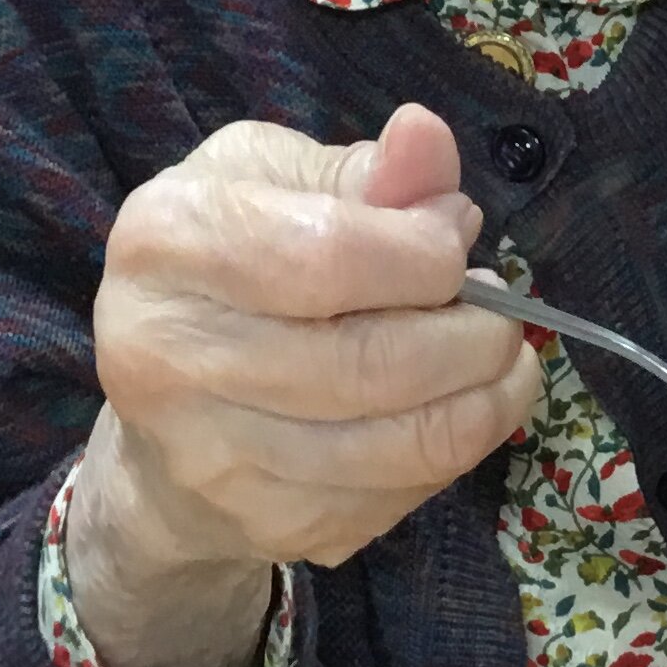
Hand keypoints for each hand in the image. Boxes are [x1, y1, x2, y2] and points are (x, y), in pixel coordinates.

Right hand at [68, 105, 540, 666]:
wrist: (168, 402)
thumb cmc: (235, 259)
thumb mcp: (280, 178)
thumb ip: (365, 168)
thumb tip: (427, 141)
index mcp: (168, 241)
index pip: (324, 257)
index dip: (422, 254)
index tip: (456, 242)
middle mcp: (165, 357)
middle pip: (368, 364)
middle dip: (472, 338)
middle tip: (501, 315)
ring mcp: (209, 458)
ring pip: (395, 447)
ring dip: (483, 401)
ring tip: (499, 361)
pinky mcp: (261, 526)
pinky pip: (395, 499)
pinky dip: (452, 454)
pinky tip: (454, 410)